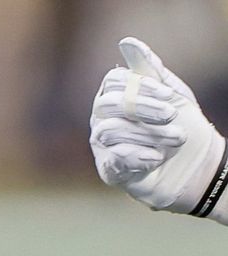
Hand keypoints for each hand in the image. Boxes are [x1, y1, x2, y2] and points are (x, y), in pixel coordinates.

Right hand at [90, 37, 227, 222]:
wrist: (195, 166)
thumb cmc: (182, 125)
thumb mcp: (171, 93)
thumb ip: (149, 69)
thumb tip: (127, 42)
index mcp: (117, 97)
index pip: (113, 82)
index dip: (141, 86)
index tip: (169, 96)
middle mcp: (103, 120)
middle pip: (107, 104)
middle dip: (143, 108)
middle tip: (172, 115)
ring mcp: (103, 146)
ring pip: (110, 130)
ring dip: (148, 134)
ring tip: (176, 139)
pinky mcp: (109, 171)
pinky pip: (113, 158)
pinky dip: (139, 156)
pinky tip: (157, 158)